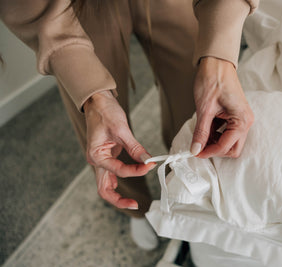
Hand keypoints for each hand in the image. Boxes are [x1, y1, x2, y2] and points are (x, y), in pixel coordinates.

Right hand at [83, 91, 155, 209]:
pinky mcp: (106, 157)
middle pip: (104, 189)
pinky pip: (110, 175)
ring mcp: (100, 161)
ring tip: (133, 201)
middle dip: (119, 200)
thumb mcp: (122, 129)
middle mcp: (96, 161)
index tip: (151, 165)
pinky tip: (128, 186)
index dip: (136, 171)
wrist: (97, 101)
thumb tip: (148, 160)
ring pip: (105, 185)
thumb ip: (135, 148)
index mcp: (96, 155)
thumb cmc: (105, 112)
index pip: (119, 170)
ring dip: (117, 195)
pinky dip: (119, 182)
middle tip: (136, 205)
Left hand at [191, 57, 253, 157]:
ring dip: (215, 142)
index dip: (208, 152)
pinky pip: (227, 132)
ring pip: (229, 142)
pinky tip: (205, 127)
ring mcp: (241, 119)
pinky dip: (216, 134)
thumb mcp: (204, 109)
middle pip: (232, 149)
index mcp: (242, 120)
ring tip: (200, 134)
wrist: (216, 62)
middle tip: (198, 146)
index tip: (194, 152)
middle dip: (214, 150)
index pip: (225, 147)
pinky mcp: (235, 116)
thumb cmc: (213, 80)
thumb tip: (195, 149)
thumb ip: (201, 132)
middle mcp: (245, 122)